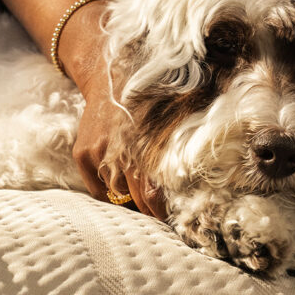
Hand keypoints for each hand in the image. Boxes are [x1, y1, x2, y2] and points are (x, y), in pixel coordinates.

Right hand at [71, 36, 166, 220]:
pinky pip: (98, 190)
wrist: (105, 75)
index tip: (175, 219)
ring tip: (142, 203)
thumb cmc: (144, 100)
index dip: (164, 209)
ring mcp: (100, 152)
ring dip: (130, 201)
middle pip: (139, 198)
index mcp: (146, 141)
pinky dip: (109, 193)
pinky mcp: (83, 154)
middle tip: (162, 219)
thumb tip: (211, 171)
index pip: (156, 190)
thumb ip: (179, 144)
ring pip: (118, 196)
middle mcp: (122, 148)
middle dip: (151, 211)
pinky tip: (120, 187)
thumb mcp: (166, 116)